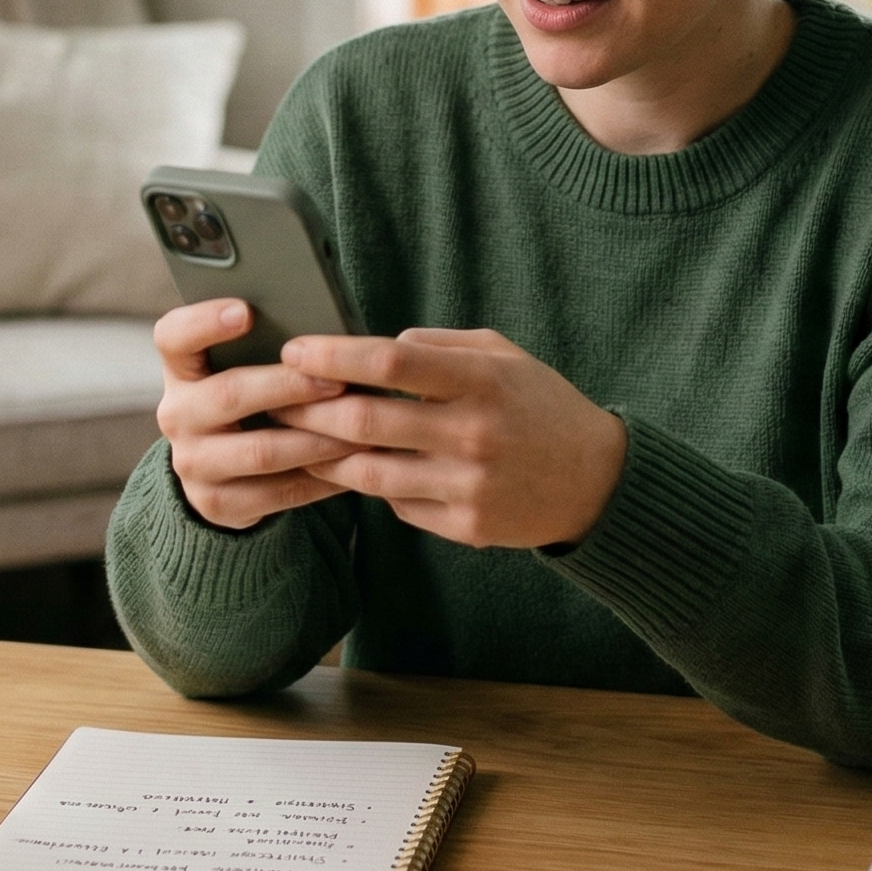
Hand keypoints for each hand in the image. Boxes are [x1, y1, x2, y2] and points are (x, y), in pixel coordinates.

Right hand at [155, 299, 364, 530]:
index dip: (204, 322)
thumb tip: (331, 332)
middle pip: (228, 395)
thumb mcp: (242, 367)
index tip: (246, 310)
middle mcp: (177, 414)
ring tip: (360, 428)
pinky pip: (277, 493)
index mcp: (181, 369)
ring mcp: (192, 463)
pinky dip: (321, 478)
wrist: (221, 469)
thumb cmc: (249, 397)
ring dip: (316, 439)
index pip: (174, 336)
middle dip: (289, 387)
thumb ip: (268, 346)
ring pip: (260, 451)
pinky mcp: (217, 503)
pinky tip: (354, 464)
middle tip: (338, 380)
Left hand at [270, 328, 628, 549]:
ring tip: (293, 436)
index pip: (391, 361)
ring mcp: (469, 486)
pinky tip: (348, 469)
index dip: (334, 355)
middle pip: (366, 420)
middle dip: (308, 408)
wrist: (596, 481)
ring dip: (322, 454)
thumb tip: (374, 346)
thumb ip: (440, 344)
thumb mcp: (503, 356)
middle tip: (275, 396)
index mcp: (482, 381)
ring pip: (368, 472)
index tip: (295, 350)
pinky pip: (396, 505)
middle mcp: (474, 434)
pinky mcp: (467, 526)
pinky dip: (367, 485)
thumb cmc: (541, 406)